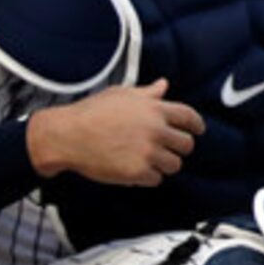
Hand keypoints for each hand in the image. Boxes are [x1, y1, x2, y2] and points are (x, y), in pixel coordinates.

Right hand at [27, 80, 204, 186]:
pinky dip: (148, 177)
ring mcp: (148, 152)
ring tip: (148, 160)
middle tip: (167, 150)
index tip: (197, 131)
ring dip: (164, 164)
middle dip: (178, 147)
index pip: (189, 118)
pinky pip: (156, 179)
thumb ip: (147, 93)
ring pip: (174, 164)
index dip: (196, 125)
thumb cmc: (90, 113)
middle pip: (186, 144)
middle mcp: (156, 130)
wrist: (66, 135)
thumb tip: (163, 85)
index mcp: (155, 109)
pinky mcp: (137, 172)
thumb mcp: (121, 94)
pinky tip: (134, 170)